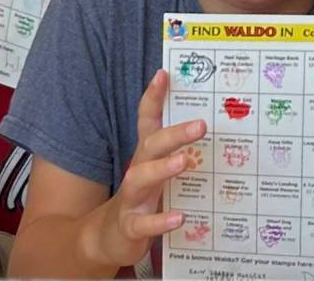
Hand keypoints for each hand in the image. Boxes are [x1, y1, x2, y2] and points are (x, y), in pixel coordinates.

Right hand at [81, 70, 205, 268]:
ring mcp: (130, 199)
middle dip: (173, 133)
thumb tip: (207, 124)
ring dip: (162, 169)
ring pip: (141, 179)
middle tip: (200, 125)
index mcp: (145, 155)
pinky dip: (160, 220)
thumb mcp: (157, 170)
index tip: (164, 74)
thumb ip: (176, 150)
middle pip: (150, 146)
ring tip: (184, 161)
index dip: (153, 97)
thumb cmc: (142, 197)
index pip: (147, 121)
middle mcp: (136, 171)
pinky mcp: (129, 228)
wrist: (106, 239)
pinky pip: (143, 224)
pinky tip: (179, 217)